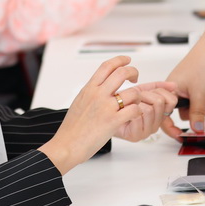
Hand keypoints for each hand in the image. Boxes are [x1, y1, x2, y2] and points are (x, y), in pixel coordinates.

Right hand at [39, 56, 145, 174]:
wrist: (66, 145)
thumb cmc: (72, 127)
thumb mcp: (79, 101)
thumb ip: (91, 91)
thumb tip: (100, 84)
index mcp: (89, 88)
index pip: (107, 66)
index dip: (120, 60)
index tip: (127, 60)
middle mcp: (98, 95)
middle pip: (122, 73)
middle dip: (133, 72)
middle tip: (135, 79)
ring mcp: (106, 108)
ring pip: (133, 92)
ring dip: (137, 97)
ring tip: (134, 103)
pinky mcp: (112, 122)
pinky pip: (134, 110)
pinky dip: (137, 111)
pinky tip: (133, 115)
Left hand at [113, 81, 178, 141]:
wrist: (106, 115)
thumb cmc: (123, 104)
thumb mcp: (142, 92)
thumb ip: (158, 87)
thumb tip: (174, 85)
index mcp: (160, 115)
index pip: (172, 100)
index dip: (159, 91)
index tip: (149, 92)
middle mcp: (156, 125)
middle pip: (159, 102)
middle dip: (145, 94)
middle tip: (136, 97)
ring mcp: (146, 132)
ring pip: (149, 109)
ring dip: (136, 102)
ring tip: (129, 103)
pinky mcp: (136, 136)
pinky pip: (138, 116)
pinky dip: (130, 110)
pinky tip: (124, 111)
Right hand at [162, 42, 204, 138]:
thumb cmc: (202, 62)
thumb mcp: (200, 93)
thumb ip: (197, 114)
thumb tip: (196, 129)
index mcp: (169, 90)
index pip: (163, 115)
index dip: (170, 128)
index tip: (179, 136)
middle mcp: (175, 90)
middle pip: (180, 114)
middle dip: (193, 115)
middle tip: (201, 112)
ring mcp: (186, 88)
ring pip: (192, 109)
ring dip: (202, 109)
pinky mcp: (196, 87)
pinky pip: (199, 102)